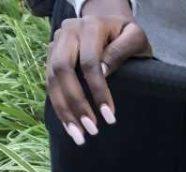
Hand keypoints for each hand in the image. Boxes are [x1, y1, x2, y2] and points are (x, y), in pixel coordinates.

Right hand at [47, 3, 150, 145]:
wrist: (109, 22)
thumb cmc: (127, 34)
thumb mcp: (136, 38)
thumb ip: (123, 49)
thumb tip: (104, 71)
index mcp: (90, 26)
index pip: (89, 62)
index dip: (98, 91)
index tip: (110, 117)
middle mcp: (68, 32)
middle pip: (62, 69)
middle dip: (76, 103)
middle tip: (92, 130)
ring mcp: (56, 43)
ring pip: (52, 78)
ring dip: (64, 110)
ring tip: (79, 136)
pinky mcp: (51, 56)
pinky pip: (49, 83)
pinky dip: (59, 106)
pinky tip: (70, 127)